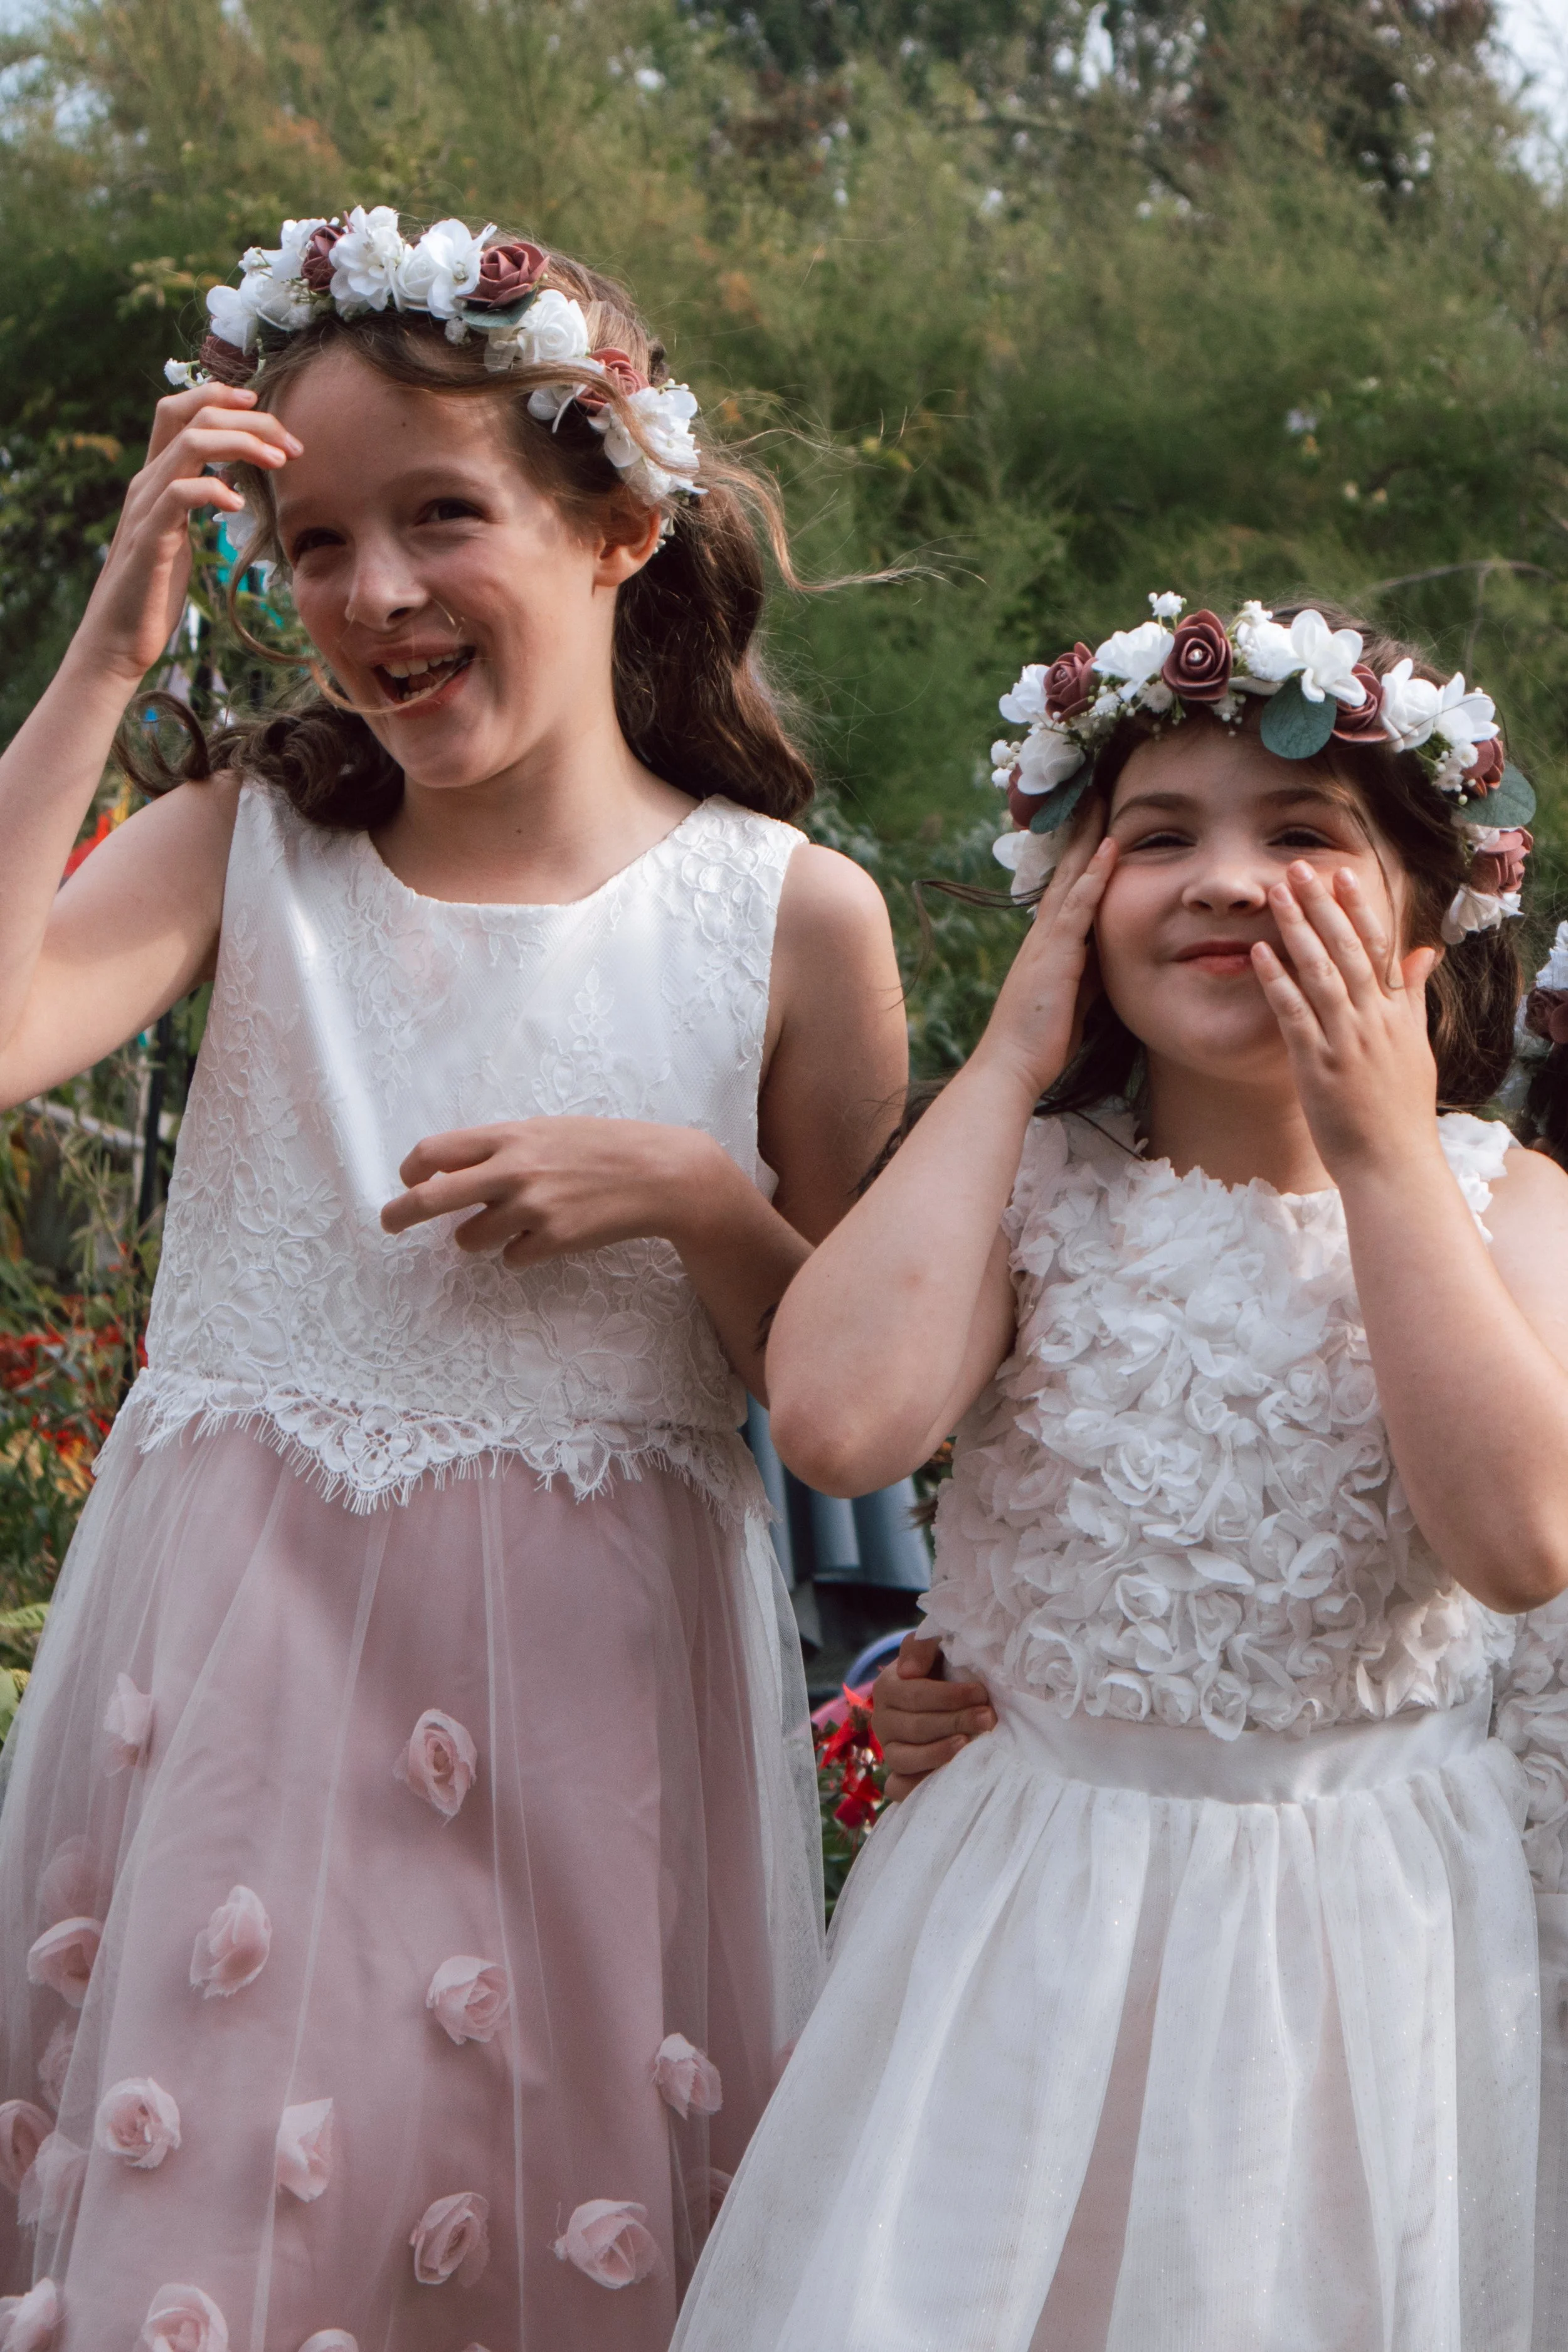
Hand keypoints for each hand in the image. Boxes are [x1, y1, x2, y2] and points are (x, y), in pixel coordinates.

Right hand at [76, 385, 300, 685]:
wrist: (119, 638)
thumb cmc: (154, 591)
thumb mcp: (182, 536)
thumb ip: (198, 504)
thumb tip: (232, 484)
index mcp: (155, 478)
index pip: (179, 410)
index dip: (219, 395)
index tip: (263, 407)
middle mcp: (146, 482)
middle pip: (192, 415)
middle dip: (248, 419)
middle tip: (291, 444)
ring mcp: (146, 507)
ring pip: (189, 443)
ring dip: (241, 444)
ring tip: (279, 463)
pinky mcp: (150, 539)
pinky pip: (180, 494)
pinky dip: (214, 490)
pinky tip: (240, 506)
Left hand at [382, 1116, 718, 1266]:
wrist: (658, 1173)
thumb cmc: (601, 1146)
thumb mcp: (547, 1131)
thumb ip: (502, 1149)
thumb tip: (453, 1173)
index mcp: (509, 1136)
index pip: (434, 1152)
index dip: (413, 1170)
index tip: (410, 1181)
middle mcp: (513, 1171)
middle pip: (433, 1198)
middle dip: (401, 1213)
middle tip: (388, 1223)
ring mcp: (532, 1208)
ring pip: (470, 1239)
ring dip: (478, 1237)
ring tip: (511, 1224)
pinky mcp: (553, 1240)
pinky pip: (511, 1259)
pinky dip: (521, 1252)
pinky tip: (550, 1234)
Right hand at [872, 1634, 995, 1801]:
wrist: (945, 1690)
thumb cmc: (944, 1666)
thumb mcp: (936, 1646)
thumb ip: (922, 1645)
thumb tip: (909, 1672)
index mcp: (887, 1687)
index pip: (915, 1695)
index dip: (950, 1696)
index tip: (981, 1694)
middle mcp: (882, 1721)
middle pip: (916, 1727)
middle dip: (955, 1722)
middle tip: (988, 1719)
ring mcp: (889, 1750)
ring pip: (905, 1759)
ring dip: (939, 1753)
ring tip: (969, 1744)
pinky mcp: (899, 1774)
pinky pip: (898, 1787)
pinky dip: (916, 1786)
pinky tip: (945, 1778)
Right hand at [971, 814, 1116, 1100]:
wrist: (1010, 1067)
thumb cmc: (1040, 1042)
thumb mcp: (1073, 1001)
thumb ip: (1088, 975)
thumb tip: (1106, 961)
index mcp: (1047, 946)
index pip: (1067, 890)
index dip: (1080, 856)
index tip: (1093, 824)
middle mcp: (1042, 934)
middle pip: (1065, 871)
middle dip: (1079, 831)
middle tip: (1091, 791)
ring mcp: (1047, 941)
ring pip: (1070, 877)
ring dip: (1086, 837)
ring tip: (1099, 798)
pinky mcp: (1055, 954)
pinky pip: (1078, 906)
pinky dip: (1094, 875)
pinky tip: (1109, 847)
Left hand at [1251, 862, 1439, 1178]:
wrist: (1393, 1162)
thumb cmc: (1401, 1110)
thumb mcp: (1415, 1046)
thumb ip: (1411, 997)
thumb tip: (1423, 952)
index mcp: (1397, 1014)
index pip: (1379, 948)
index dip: (1359, 908)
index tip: (1342, 874)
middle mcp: (1374, 1020)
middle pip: (1348, 950)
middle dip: (1322, 906)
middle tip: (1298, 868)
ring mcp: (1347, 1041)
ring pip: (1321, 973)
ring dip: (1297, 930)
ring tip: (1276, 895)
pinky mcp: (1319, 1066)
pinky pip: (1294, 1015)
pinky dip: (1277, 982)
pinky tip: (1260, 953)